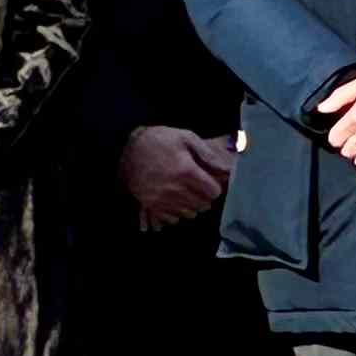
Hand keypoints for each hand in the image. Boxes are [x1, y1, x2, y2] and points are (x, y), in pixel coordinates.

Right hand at [118, 124, 232, 229]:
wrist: (128, 149)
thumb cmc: (160, 140)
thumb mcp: (186, 137)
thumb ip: (208, 154)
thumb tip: (227, 169)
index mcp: (187, 171)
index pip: (214, 192)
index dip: (215, 186)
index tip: (210, 181)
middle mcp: (176, 189)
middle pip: (203, 205)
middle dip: (205, 196)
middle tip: (200, 187)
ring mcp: (162, 199)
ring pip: (190, 213)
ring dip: (193, 205)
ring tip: (188, 193)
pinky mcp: (151, 205)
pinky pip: (173, 218)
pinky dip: (178, 212)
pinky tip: (175, 200)